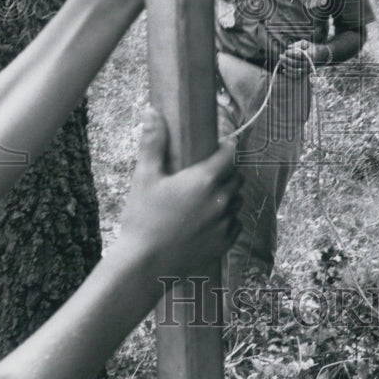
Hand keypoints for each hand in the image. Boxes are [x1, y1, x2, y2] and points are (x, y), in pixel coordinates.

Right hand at [119, 108, 241, 277]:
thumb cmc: (142, 219)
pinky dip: (226, 219)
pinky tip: (206, 220)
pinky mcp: (224, 244)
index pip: (229, 153)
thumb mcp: (144, 177)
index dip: (226, 147)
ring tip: (205, 197)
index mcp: (205, 180)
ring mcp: (225, 223)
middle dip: (225, 172)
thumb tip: (152, 111)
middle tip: (206, 173)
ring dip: (226, 195)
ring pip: (236, 200)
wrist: (144, 266)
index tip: (219, 146)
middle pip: (235, 176)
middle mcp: (221, 200)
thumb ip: (153, 143)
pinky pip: (234, 224)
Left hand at [277, 39, 327, 77]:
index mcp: (310, 55)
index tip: (286, 51)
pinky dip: (289, 74)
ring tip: (281, 61)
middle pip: (295, 63)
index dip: (291, 53)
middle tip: (280, 56)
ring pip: (295, 70)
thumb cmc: (309, 48)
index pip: (298, 55)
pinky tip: (284, 70)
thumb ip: (297, 44)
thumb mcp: (305, 43)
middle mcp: (309, 64)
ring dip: (286, 66)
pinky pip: (296, 76)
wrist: (319, 55)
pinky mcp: (305, 74)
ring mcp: (307, 70)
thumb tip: (289, 47)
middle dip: (286, 60)